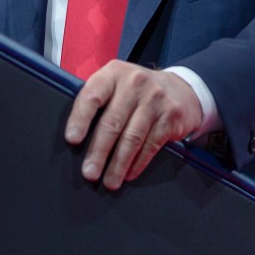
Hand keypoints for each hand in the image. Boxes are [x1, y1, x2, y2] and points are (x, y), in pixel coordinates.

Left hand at [64, 61, 202, 190]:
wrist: (182, 89)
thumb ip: (98, 102)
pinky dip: (138, 162)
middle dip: (99, 151)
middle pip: (112, 122)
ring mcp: (155, 99)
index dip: (81, 118)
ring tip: (109, 181)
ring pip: (132, 137)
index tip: (72, 139)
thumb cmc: (138, 92)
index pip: (93, 95)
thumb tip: (74, 138)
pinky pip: (151, 144)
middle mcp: (135, 83)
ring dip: (118, 163)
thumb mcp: (117, 86)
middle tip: (89, 172)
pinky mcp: (171, 116)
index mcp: (114, 74)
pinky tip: (129, 173)